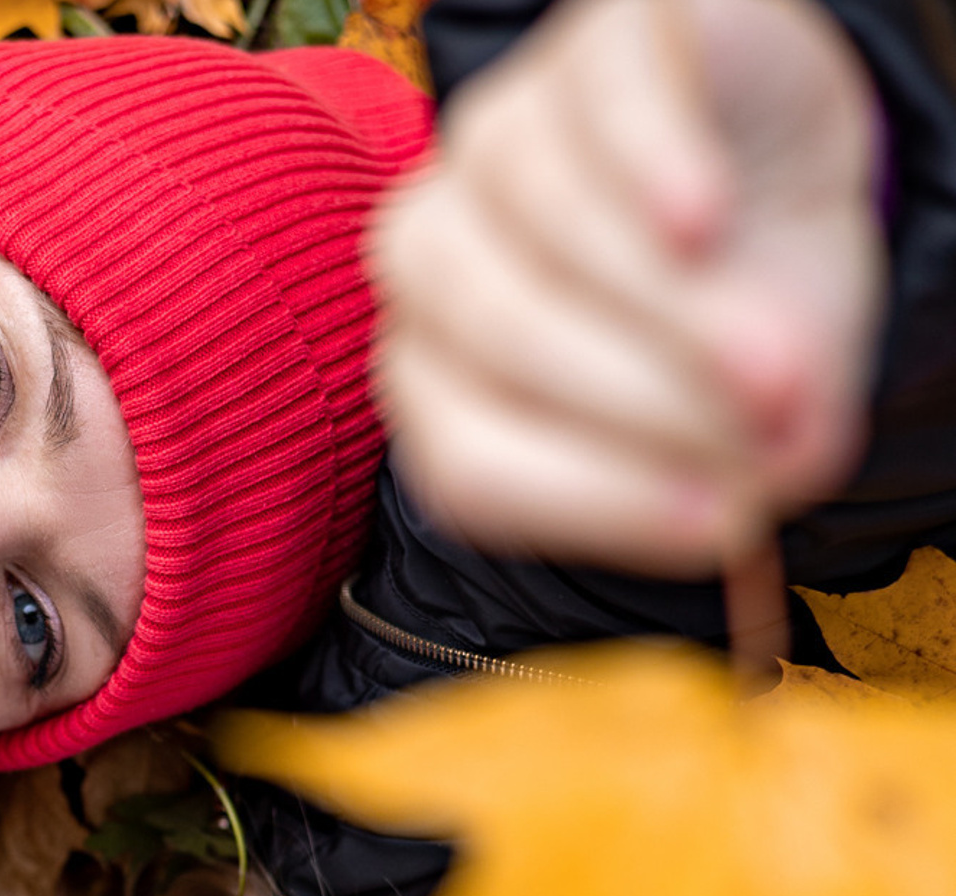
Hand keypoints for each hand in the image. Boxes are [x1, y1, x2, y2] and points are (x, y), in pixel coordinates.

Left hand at [372, 0, 883, 574]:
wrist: (780, 190)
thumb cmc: (721, 327)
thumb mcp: (716, 431)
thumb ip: (704, 476)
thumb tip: (742, 503)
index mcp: (438, 375)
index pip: (470, 460)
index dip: (592, 499)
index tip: (714, 527)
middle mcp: (436, 254)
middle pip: (499, 332)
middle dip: (640, 395)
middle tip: (769, 426)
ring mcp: (501, 134)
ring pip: (546, 219)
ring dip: (668, 306)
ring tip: (776, 362)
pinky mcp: (596, 42)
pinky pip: (596, 105)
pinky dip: (646, 168)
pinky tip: (703, 224)